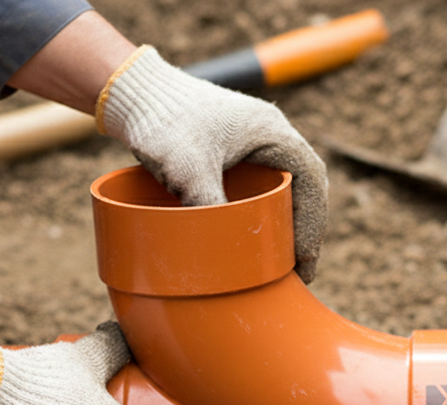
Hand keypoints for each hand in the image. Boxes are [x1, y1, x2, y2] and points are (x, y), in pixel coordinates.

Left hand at [98, 47, 328, 282]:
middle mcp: (268, 134)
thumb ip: (209, 204)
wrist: (133, 93)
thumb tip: (225, 250)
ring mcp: (250, 141)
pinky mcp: (230, 150)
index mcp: (271, 131)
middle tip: (299, 270)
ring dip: (286, 221)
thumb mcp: (188, 168)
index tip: (304, 258)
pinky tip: (255, 235)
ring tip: (282, 260)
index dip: (314, 221)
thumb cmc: (164, 120)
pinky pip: (259, 184)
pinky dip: (264, 211)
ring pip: (283, 186)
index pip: (310, 179)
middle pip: (303, 186)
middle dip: (304, 228)